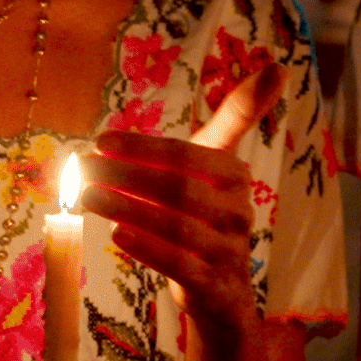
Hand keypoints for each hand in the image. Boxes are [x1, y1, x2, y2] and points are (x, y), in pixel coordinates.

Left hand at [84, 58, 287, 347]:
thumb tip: (277, 66)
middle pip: (178, 188)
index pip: (188, 154)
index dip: (144, 147)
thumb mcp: (215, 169)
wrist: (223, 294)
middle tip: (82, 168)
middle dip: (125, 175)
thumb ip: (236, 118)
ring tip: (86, 196)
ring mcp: (229, 251)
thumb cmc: (209, 219)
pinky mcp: (215, 286)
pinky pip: (180, 264)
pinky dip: (146, 249)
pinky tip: (116, 235)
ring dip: (126, 208)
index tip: (100, 139)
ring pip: (176, 226)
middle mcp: (238, 211)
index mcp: (235, 176)